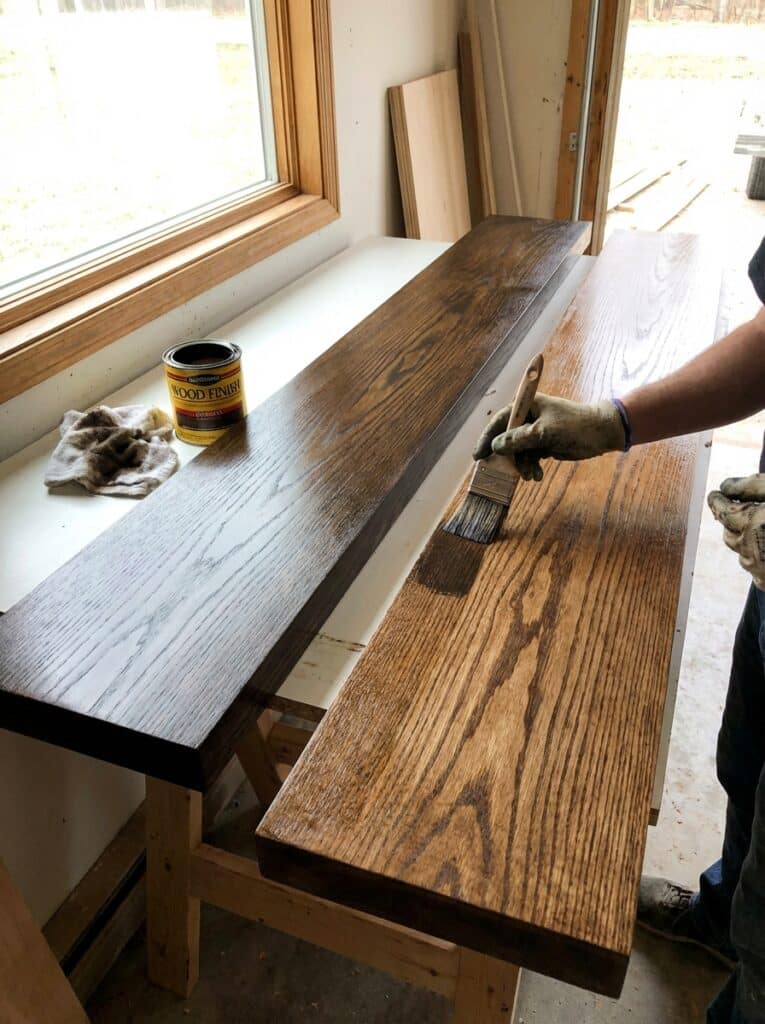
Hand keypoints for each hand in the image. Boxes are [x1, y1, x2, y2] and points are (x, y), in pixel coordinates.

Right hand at [472, 393, 625, 480]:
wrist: (602, 433)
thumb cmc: (575, 426)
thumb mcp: (544, 433)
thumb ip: (518, 439)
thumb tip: (496, 446)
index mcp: (527, 405)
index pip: (499, 420)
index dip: (487, 437)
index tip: (478, 455)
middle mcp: (528, 417)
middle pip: (505, 438)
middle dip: (507, 456)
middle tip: (505, 471)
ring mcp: (534, 431)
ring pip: (517, 451)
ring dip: (521, 465)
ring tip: (531, 475)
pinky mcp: (542, 444)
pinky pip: (528, 457)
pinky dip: (530, 467)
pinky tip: (537, 475)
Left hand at [708, 474, 764, 589]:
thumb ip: (751, 486)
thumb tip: (724, 486)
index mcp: (753, 523)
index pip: (721, 511)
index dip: (716, 501)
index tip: (715, 495)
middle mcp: (751, 548)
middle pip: (729, 532)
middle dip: (731, 520)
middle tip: (739, 510)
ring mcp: (759, 569)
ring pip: (739, 551)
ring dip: (743, 538)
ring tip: (757, 527)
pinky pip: (753, 569)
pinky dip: (755, 557)